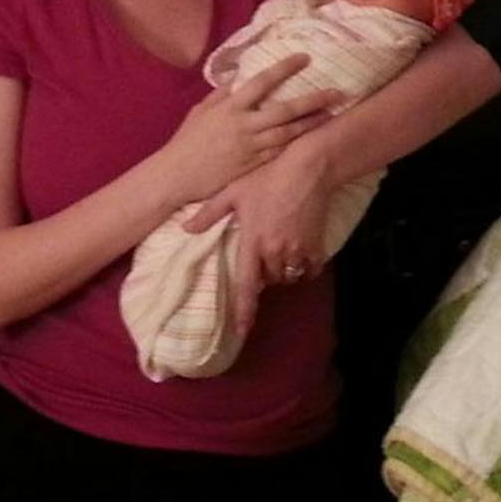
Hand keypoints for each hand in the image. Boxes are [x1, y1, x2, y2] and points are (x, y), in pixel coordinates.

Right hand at [160, 55, 337, 202]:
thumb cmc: (186, 142)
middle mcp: (243, 124)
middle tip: (336, 92)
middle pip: (285, 110)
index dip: (285, 68)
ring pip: (288, 133)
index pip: (262, 81)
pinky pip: (279, 154)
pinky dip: (295, 145)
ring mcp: (250, 147)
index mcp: (230, 107)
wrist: (175, 176)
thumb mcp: (201, 112)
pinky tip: (311, 140)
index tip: (304, 57)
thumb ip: (221, 95)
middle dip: (312, 100)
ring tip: (331, 115)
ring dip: (311, 124)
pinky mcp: (252, 166)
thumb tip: (238, 77)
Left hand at [187, 144, 333, 336]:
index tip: (241, 332)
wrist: (307, 169)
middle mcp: (274, 252)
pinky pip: (310, 269)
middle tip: (262, 251)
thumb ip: (209, 213)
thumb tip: (185, 228)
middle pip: (268, 280)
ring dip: (283, 270)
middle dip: (263, 273)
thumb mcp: (233, 192)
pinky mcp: (316, 246)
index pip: (246, 286)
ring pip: (288, 276)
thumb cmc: (267, 178)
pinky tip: (301, 251)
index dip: (244, 312)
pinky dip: (305, 266)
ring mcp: (297, 250)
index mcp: (252, 242)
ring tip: (280, 249)